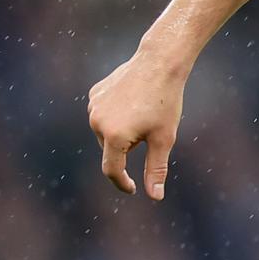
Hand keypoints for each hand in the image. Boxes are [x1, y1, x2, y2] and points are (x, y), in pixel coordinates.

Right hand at [88, 51, 188, 198]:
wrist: (159, 63)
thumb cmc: (165, 102)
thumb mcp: (164, 139)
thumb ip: (156, 169)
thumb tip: (154, 197)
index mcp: (114, 136)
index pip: (112, 170)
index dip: (123, 183)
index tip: (133, 188)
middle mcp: (97, 122)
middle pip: (111, 150)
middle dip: (129, 149)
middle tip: (151, 130)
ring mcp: (93, 106)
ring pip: (106, 133)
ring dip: (122, 133)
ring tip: (143, 114)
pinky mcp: (94, 94)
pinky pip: (103, 114)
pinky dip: (116, 116)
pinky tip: (133, 103)